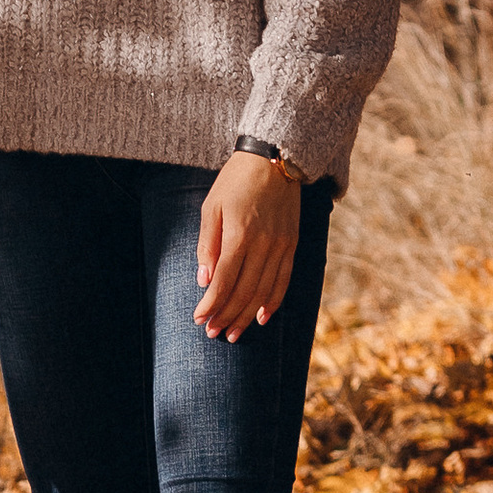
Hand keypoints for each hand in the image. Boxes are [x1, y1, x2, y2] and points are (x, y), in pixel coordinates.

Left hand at [194, 154, 302, 340]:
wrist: (274, 159)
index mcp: (240, 233)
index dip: (211, 303)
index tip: (199, 319)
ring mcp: (282, 245)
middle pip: (244, 290)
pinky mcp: (293, 244)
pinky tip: (262, 317)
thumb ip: (207, 244)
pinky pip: (284, 280)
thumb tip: (203, 280)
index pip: (223, 279)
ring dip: (247, 315)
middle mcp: (264, 243)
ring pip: (264, 290)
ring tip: (233, 332)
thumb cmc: (234, 181)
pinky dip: (273, 301)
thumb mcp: (211, 206)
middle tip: (213, 332)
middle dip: (227, 315)